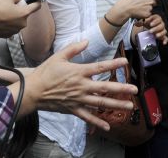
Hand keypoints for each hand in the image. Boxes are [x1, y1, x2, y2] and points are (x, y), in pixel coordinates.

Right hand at [0, 0, 40, 36]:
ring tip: (1, 14)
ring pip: (16, 22)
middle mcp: (22, 24)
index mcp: (24, 13)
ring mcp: (14, 31)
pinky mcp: (7, 35)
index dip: (36, 2)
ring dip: (11, 18)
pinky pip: (10, 28)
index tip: (36, 2)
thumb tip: (19, 0)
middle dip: (18, 11)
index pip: (36, 7)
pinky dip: (6, 24)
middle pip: (24, 15)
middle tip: (8, 7)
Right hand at [21, 40, 137, 129]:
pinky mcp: (73, 109)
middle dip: (121, 89)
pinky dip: (97, 122)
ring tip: (129, 106)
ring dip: (116, 104)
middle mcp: (81, 87)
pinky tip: (108, 126)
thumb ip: (74, 48)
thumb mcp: (59, 56)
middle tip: (135, 90)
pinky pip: (87, 117)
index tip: (125, 61)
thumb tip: (86, 41)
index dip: (113, 64)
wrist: (32, 91)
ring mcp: (78, 99)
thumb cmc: (46, 73)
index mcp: (79, 72)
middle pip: (105, 88)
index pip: (100, 67)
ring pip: (100, 103)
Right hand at [112, 0, 161, 20]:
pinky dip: (144, 15)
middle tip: (142, 5)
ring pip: (150, 9)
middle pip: (154, 3)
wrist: (124, 8)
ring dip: (146, 10)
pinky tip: (138, 13)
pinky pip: (148, 15)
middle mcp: (151, 0)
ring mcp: (150, 7)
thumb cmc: (128, 0)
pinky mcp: (148, 14)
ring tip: (138, 9)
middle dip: (150, 4)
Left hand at [135, 14, 167, 44]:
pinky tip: (163, 43)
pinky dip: (165, 40)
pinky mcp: (162, 36)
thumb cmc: (144, 22)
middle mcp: (160, 23)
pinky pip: (165, 38)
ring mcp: (161, 30)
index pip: (158, 18)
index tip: (150, 24)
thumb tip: (141, 22)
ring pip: (164, 31)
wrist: (144, 27)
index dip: (155, 21)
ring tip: (156, 36)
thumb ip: (141, 19)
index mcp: (156, 18)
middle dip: (156, 28)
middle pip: (162, 25)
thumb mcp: (142, 19)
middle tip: (150, 31)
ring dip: (160, 33)